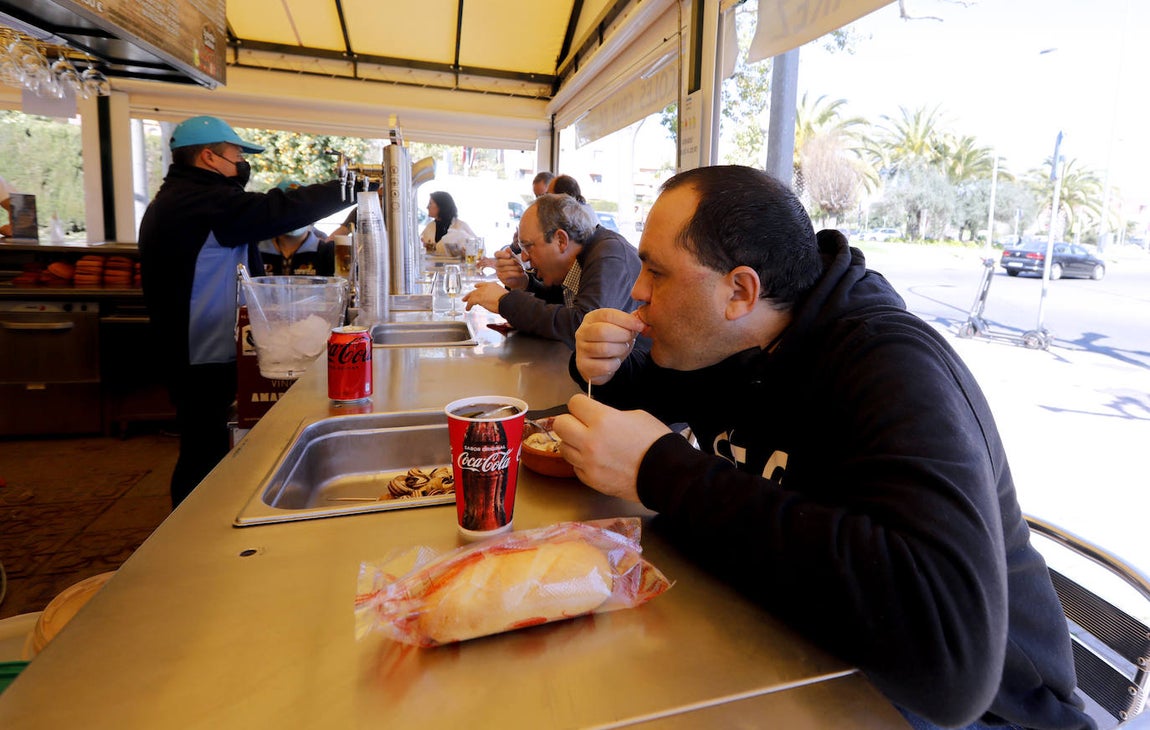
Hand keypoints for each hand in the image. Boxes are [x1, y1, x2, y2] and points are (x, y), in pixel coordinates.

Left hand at [462, 281, 506, 311]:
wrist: (507, 301)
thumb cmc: (508, 300)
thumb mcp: (501, 295)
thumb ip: (495, 296)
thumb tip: (492, 300)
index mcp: (492, 285)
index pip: (482, 284)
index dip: (478, 286)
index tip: (476, 286)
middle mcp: (486, 287)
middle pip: (475, 290)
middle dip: (470, 294)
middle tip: (466, 297)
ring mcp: (481, 292)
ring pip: (472, 295)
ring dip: (468, 300)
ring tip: (467, 305)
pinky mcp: (478, 298)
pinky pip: (471, 302)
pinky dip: (469, 306)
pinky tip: (468, 308)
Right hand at [493, 248, 527, 289]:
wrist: (519, 279)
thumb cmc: (516, 267)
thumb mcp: (515, 259)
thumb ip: (511, 254)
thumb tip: (508, 249)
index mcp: (500, 258)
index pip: (497, 254)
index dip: (502, 254)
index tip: (509, 255)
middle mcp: (497, 264)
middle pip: (500, 261)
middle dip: (511, 262)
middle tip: (520, 263)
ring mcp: (498, 272)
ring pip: (506, 268)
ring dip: (516, 268)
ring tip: (522, 268)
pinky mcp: (502, 278)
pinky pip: (509, 274)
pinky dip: (517, 273)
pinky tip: (521, 273)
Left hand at [553, 394, 669, 501]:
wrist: (665, 473)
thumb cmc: (655, 442)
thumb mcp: (635, 415)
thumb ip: (609, 414)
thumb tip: (595, 416)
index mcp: (602, 419)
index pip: (574, 403)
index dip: (582, 404)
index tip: (586, 408)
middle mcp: (590, 440)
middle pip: (560, 424)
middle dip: (570, 421)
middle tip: (582, 425)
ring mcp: (588, 462)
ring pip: (563, 446)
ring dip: (573, 443)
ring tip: (589, 444)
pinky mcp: (590, 479)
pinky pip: (574, 466)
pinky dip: (582, 461)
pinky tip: (596, 460)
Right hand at [574, 308, 646, 384]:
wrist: (597, 363)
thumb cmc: (610, 342)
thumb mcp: (619, 329)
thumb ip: (630, 323)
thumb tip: (641, 322)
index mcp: (591, 318)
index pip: (607, 314)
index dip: (626, 320)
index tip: (640, 326)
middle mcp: (582, 332)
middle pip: (603, 331)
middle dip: (622, 335)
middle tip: (629, 339)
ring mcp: (581, 349)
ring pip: (604, 349)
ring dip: (620, 349)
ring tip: (623, 348)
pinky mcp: (584, 366)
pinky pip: (604, 366)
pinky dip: (615, 364)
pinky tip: (615, 361)